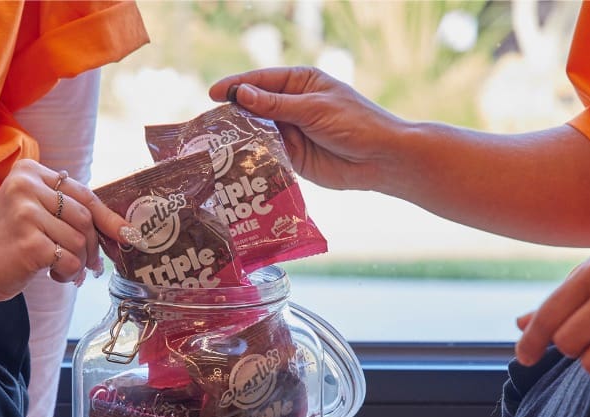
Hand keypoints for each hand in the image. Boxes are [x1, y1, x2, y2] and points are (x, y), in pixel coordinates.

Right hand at [0, 159, 131, 302]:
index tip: (126, 234)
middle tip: (90, 264)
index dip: (108, 217)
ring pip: (79, 241)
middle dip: (92, 246)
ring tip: (63, 270)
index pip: (82, 194)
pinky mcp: (29, 243)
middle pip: (84, 218)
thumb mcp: (34, 210)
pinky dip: (69, 274)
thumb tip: (122, 229)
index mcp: (30, 172)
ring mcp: (26, 214)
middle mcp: (26, 187)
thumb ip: (68, 210)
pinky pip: (70, 261)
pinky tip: (54, 275)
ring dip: (79, 263)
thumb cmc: (9, 238)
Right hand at [207, 67, 406, 192]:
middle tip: (209, 124)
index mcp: (300, 83)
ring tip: (216, 145)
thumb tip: (241, 94)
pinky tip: (236, 161)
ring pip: (258, 132)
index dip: (236, 86)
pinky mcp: (292, 157)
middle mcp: (292, 105)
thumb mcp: (313, 109)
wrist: (380, 159)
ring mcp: (291, 131)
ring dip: (241, 138)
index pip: (261, 81)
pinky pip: (267, 154)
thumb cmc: (355, 123)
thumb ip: (276, 105)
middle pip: (255, 107)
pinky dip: (253, 157)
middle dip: (234, 114)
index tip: (213, 94)